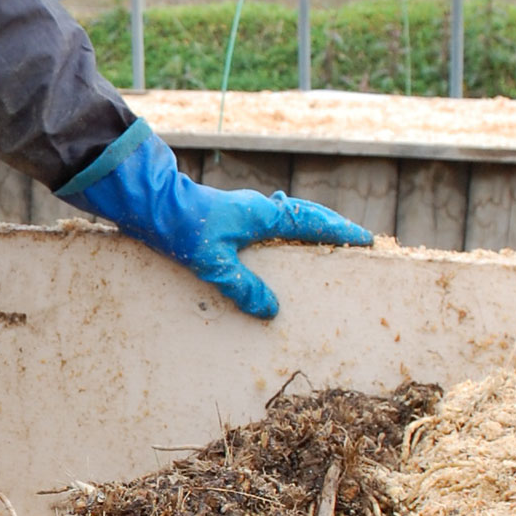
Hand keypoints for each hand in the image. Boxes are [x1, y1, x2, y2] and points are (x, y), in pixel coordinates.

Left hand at [57, 120, 371, 319]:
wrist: (148, 203)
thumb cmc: (181, 227)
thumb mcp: (213, 263)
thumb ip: (243, 287)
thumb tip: (272, 311)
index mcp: (264, 215)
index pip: (313, 222)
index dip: (340, 231)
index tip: (366, 240)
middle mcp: (258, 210)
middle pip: (305, 218)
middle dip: (330, 230)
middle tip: (353, 244)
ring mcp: (243, 213)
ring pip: (286, 220)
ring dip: (307, 232)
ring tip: (322, 252)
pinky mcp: (228, 220)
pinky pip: (268, 227)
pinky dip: (283, 237)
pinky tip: (277, 255)